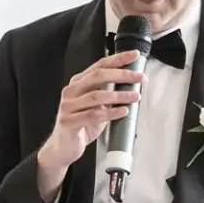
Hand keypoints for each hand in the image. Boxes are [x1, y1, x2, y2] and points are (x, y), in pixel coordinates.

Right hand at [37, 51, 144, 202]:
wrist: (63, 147)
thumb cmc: (82, 125)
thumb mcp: (98, 107)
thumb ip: (110, 95)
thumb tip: (134, 86)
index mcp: (79, 83)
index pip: (100, 65)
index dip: (118, 59)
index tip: (134, 55)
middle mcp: (71, 91)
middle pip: (98, 76)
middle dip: (122, 75)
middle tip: (140, 77)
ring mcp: (68, 106)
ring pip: (97, 96)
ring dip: (119, 96)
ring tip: (136, 97)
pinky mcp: (69, 122)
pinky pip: (92, 115)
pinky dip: (110, 113)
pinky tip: (123, 112)